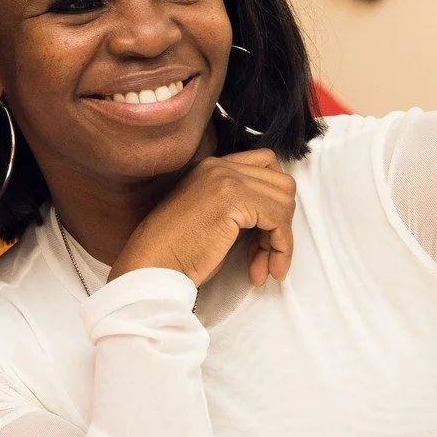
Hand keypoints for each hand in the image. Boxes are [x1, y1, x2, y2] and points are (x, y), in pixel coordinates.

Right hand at [111, 149, 295, 287]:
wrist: (151, 267)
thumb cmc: (176, 254)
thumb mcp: (211, 219)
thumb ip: (239, 208)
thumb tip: (274, 218)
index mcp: (211, 168)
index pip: (266, 166)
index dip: (275, 202)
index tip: (267, 234)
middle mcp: (219, 167)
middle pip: (281, 183)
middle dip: (282, 222)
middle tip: (267, 255)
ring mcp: (226, 179)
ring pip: (285, 200)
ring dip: (282, 238)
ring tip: (264, 266)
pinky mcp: (233, 199)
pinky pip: (278, 219)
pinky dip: (281, 247)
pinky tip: (265, 270)